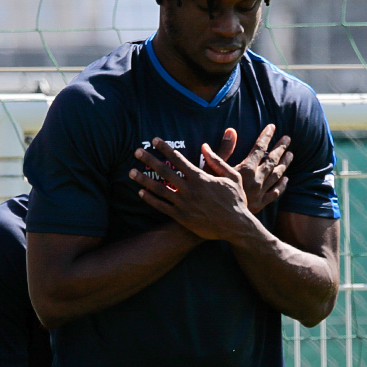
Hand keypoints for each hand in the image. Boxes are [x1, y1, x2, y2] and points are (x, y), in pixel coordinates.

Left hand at [130, 137, 258, 241]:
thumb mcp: (232, 176)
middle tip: (137, 151)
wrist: (235, 226)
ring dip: (143, 180)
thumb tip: (204, 146)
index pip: (178, 159)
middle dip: (149, 160)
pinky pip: (161, 207)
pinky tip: (140, 193)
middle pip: (164, 171)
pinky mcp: (181, 217)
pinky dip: (150, 199)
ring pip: (159, 189)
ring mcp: (184, 204)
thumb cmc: (235, 200)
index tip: (155, 140)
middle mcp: (189, 189)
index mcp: (200, 178)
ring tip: (131, 172)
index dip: (165, 149)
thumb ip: (217, 160)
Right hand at [215, 124, 291, 214]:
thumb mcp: (212, 169)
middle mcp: (256, 180)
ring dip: (284, 164)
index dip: (266, 136)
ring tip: (291, 155)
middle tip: (287, 139)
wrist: (215, 219)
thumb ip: (224, 150)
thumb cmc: (210, 193)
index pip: (259, 148)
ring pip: (277, 176)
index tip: (272, 126)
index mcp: (246, 169)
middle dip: (280, 148)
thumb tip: (231, 130)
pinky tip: (286, 180)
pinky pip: (275, 193)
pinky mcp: (260, 205)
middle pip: (272, 161)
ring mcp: (260, 193)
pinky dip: (281, 185)